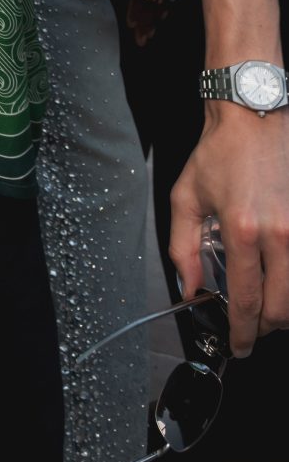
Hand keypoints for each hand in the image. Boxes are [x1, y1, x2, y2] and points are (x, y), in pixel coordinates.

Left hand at [170, 108, 288, 354]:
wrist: (255, 114)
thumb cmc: (219, 153)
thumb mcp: (186, 197)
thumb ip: (183, 249)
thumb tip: (190, 291)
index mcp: (242, 230)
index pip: (247, 302)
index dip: (243, 334)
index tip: (239, 347)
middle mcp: (279, 235)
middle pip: (282, 309)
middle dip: (266, 328)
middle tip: (252, 328)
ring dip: (285, 310)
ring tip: (268, 307)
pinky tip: (282, 280)